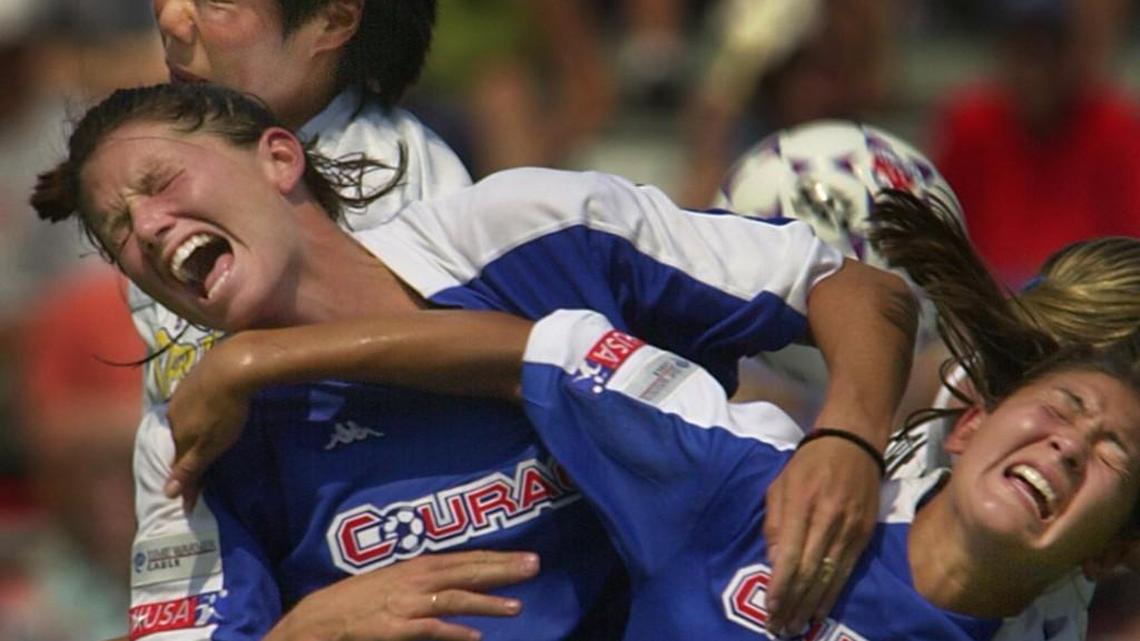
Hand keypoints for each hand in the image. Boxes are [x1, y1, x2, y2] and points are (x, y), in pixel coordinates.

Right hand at [164, 336, 257, 510]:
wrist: (232, 365)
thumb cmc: (225, 410)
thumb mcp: (210, 445)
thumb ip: (190, 468)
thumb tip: (166, 493)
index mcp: (177, 435)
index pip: (175, 465)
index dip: (184, 480)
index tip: (190, 498)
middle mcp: (172, 417)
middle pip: (177, 443)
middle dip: (184, 456)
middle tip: (198, 466)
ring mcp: (180, 396)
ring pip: (182, 423)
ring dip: (190, 434)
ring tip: (203, 440)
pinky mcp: (192, 380)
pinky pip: (190, 405)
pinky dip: (196, 415)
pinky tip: (207, 413)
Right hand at [267, 550, 539, 640]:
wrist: (321, 617)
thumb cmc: (362, 598)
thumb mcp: (399, 579)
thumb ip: (431, 579)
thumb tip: (465, 582)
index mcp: (420, 565)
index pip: (468, 559)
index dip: (499, 559)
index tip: (529, 558)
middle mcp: (417, 579)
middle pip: (468, 572)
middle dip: (503, 570)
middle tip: (535, 567)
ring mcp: (407, 603)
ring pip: (455, 599)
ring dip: (487, 602)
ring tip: (516, 607)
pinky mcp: (395, 628)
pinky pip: (429, 629)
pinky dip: (453, 633)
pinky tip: (475, 637)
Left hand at [763, 436, 879, 634]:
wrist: (853, 442)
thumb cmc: (807, 464)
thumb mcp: (780, 485)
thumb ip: (775, 524)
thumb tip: (774, 563)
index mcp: (802, 504)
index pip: (790, 555)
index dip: (780, 586)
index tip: (770, 609)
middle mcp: (828, 519)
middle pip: (810, 571)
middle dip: (793, 603)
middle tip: (780, 628)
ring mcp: (850, 528)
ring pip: (830, 576)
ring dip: (812, 606)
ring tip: (797, 626)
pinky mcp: (865, 534)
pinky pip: (846, 571)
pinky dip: (832, 594)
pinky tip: (820, 610)